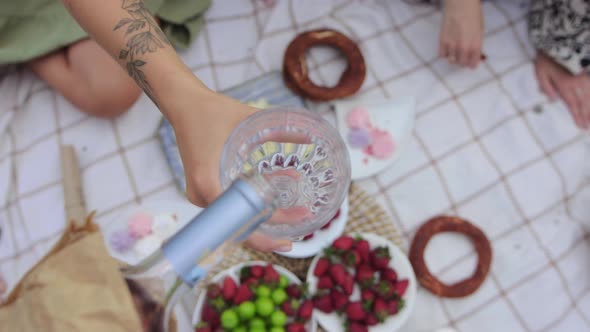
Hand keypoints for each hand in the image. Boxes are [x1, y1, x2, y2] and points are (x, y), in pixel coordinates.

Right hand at [162, 79, 291, 251]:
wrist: (183, 104)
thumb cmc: (211, 111)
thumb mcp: (249, 119)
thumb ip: (280, 129)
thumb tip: (311, 138)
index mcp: (209, 182)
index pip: (240, 219)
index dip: (268, 229)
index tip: (292, 229)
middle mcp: (201, 196)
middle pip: (240, 225)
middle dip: (272, 226)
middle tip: (302, 218)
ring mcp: (200, 196)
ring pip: (236, 218)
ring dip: (263, 213)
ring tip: (293, 205)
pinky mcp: (202, 192)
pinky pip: (230, 207)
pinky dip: (252, 204)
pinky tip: (274, 193)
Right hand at [439, 0, 483, 67]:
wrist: (461, 5)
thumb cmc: (473, 15)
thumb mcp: (480, 32)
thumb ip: (477, 45)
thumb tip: (476, 56)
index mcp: (475, 45)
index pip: (473, 64)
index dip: (472, 64)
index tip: (471, 63)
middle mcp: (463, 47)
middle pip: (461, 64)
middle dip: (463, 62)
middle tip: (463, 57)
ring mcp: (452, 45)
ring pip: (451, 60)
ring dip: (454, 58)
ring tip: (455, 52)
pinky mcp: (442, 41)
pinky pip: (442, 55)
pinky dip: (445, 54)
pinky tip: (448, 48)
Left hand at [534, 52, 589, 128]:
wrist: (563, 34)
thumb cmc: (549, 53)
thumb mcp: (541, 70)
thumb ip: (546, 86)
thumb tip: (554, 100)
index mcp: (565, 84)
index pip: (572, 103)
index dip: (577, 115)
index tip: (581, 126)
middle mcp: (579, 81)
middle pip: (585, 101)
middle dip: (588, 115)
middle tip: (589, 126)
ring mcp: (587, 74)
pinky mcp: (589, 68)